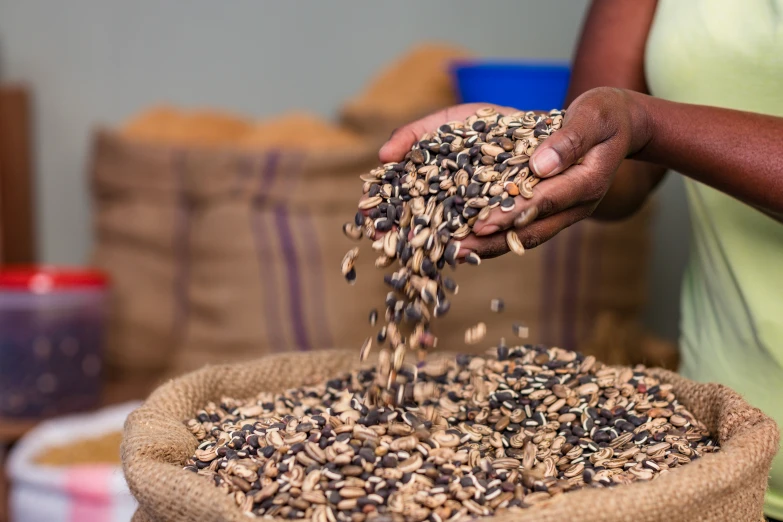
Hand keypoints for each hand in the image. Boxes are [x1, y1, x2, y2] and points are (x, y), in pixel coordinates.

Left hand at [375, 88, 649, 256]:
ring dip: (486, 245)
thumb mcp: (594, 116)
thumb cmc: (606, 115)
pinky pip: (517, 228)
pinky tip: (461, 237)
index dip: (512, 213)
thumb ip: (570, 139)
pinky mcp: (546, 210)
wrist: (619, 126)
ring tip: (449, 251)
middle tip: (453, 249)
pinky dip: (492, 235)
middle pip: (527, 230)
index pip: (545, 202)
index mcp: (587, 183)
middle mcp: (573, 206)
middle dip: (490, 241)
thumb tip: (540, 166)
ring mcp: (560, 213)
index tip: (482, 224)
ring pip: (520, 236)